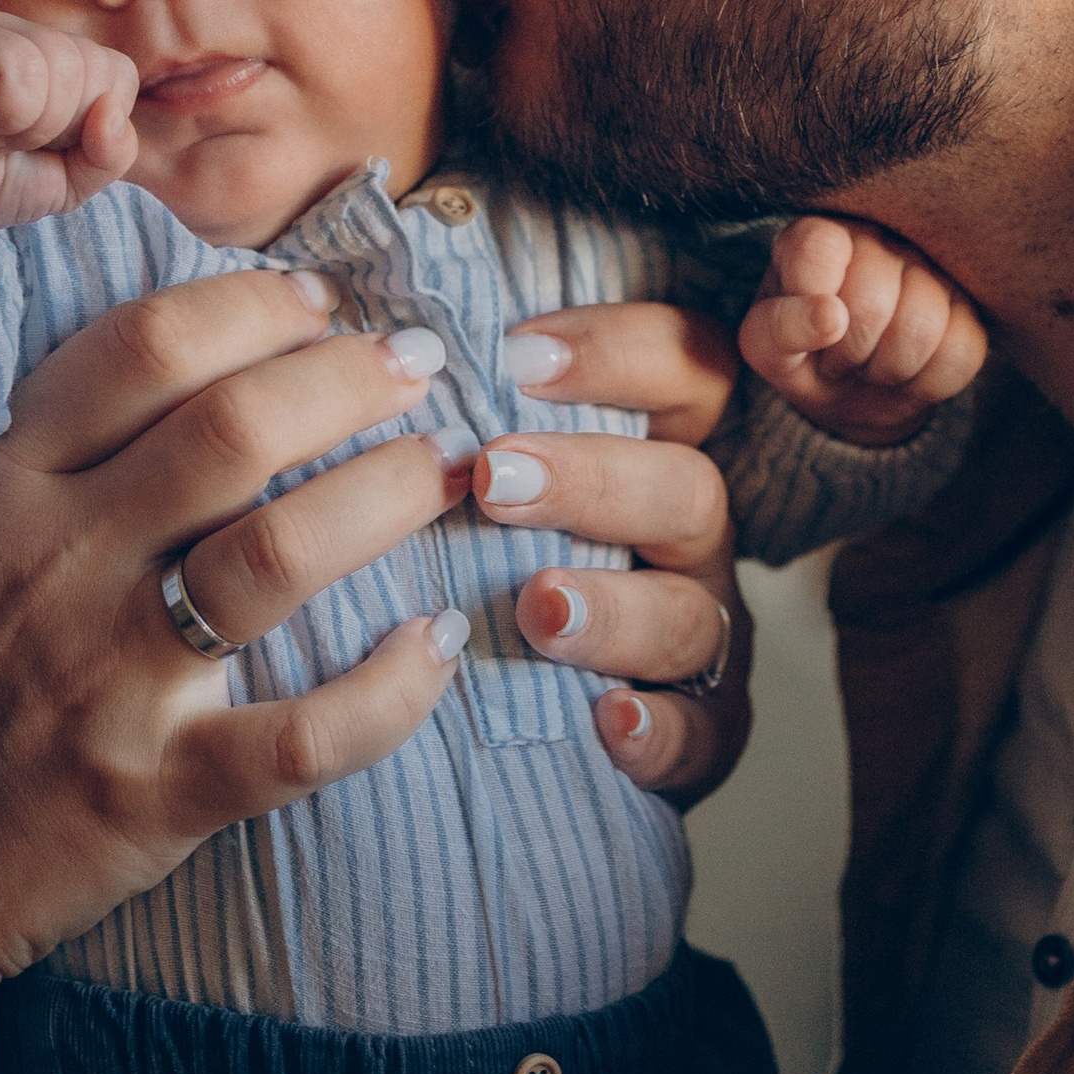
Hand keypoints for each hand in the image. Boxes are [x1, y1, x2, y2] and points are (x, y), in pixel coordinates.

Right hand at [0, 11, 138, 229]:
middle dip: (62, 129)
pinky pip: (19, 67)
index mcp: (63, 55)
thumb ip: (114, 151)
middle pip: (94, 69)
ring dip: (31, 126)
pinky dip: (7, 113)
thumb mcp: (77, 178)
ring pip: (60, 67)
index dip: (92, 126)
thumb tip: (110, 114)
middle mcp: (32, 33)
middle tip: (14, 143)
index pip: (119, 74)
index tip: (46, 146)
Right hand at [0, 266, 471, 990]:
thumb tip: (152, 376)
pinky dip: (392, 693)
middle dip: (352, 376)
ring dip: (385, 496)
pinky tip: (439, 649)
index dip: (254, 305)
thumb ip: (16, 457)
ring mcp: (109, 680)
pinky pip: (305, 738)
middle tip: (416, 363)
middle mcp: (58, 563)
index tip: (318, 302)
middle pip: (238, 427)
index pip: (145, 348)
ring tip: (443, 471)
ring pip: (283, 555)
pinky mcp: (151, 793)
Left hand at [478, 297, 749, 804]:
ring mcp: (693, 637)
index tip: (517, 352)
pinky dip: (660, 731)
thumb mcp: (488, 473)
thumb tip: (375, 337)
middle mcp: (683, 540)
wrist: (520, 713)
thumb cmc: (484, 555)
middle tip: (493, 475)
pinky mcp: (691, 733)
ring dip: (616, 607)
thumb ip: (463, 409)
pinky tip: (611, 722)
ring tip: (539, 606)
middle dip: (592, 478)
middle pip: (688, 488)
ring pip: (690, 614)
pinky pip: (698, 735)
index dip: (618, 352)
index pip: (684, 372)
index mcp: (647, 452)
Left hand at [740, 219, 986, 445]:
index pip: (817, 248)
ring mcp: (929, 267)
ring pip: (921, 326)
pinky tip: (908, 372)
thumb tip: (832, 317)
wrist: (851, 389)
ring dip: (887, 369)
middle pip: (872, 300)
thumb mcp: (767, 348)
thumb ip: (779, 329)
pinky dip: (927, 383)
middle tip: (839, 358)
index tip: (808, 331)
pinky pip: (962, 351)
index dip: (811, 309)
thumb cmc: (801, 354)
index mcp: (817, 236)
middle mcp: (876, 237)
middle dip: (848, 352)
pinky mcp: (969, 305)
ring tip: (871, 364)